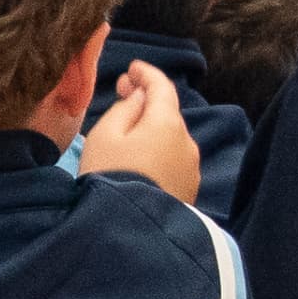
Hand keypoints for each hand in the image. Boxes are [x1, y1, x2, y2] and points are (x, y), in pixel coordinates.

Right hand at [76, 60, 199, 204]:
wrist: (129, 230)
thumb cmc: (110, 176)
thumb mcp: (105, 135)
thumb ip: (125, 109)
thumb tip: (141, 97)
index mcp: (167, 122)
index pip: (162, 87)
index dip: (146, 74)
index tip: (132, 68)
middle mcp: (187, 142)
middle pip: (168, 114)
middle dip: (148, 102)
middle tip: (124, 93)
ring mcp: (191, 169)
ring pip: (171, 139)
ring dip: (153, 130)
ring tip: (129, 134)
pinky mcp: (189, 191)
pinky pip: (172, 162)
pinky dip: (159, 154)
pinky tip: (141, 162)